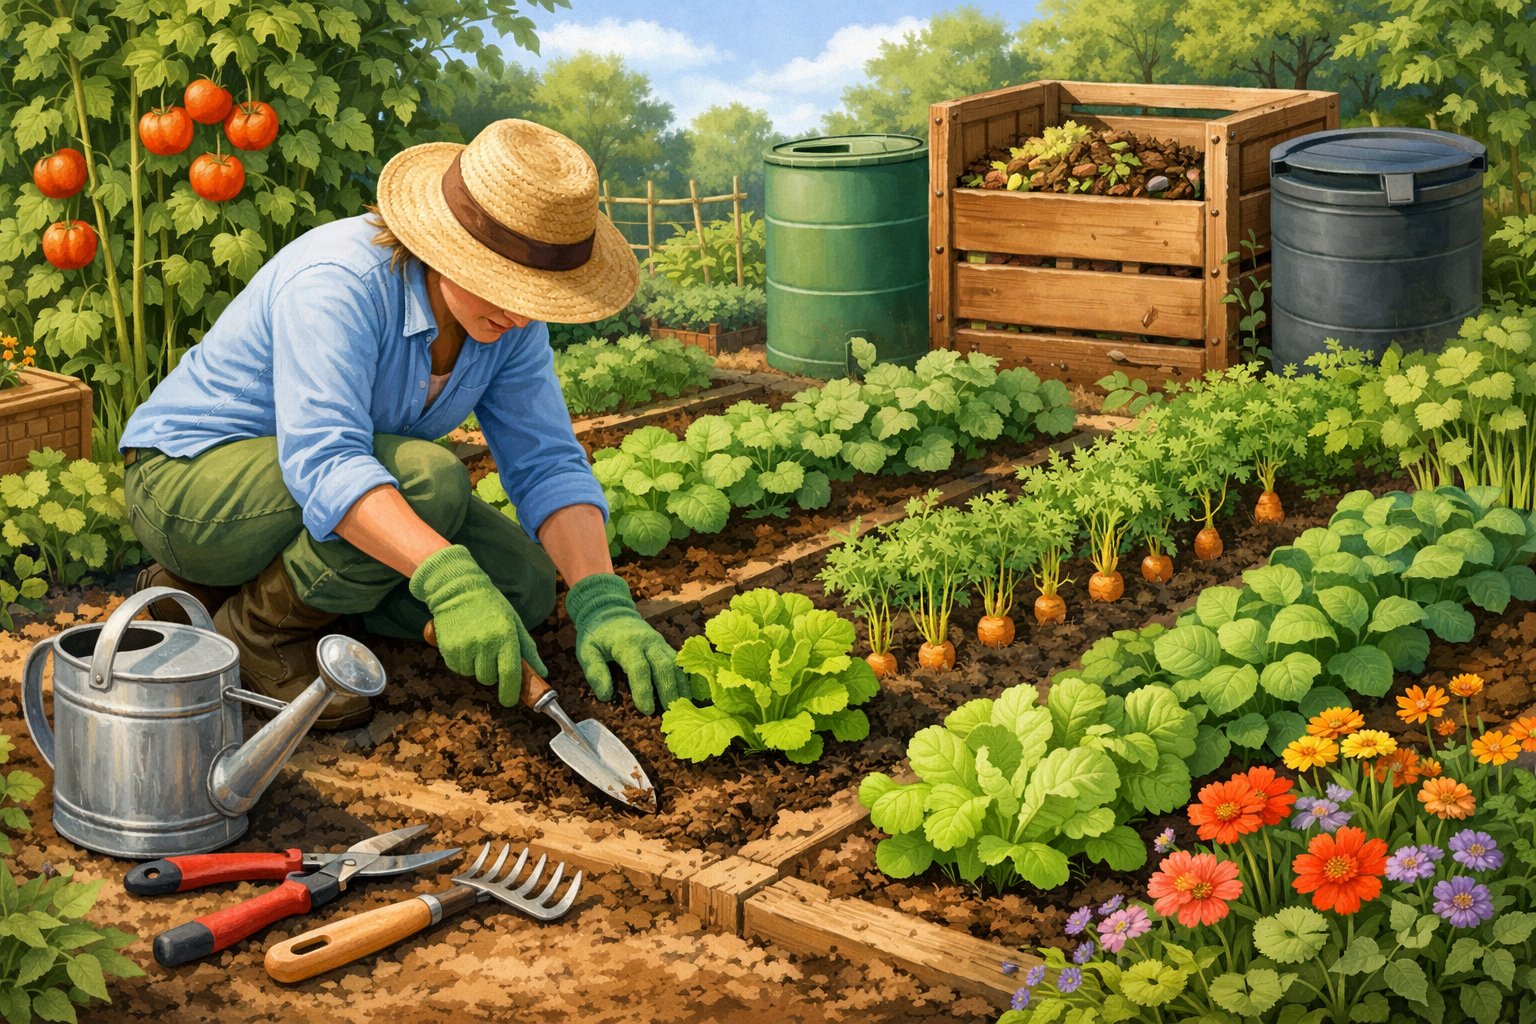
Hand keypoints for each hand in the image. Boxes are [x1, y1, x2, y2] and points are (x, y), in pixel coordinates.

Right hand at [409, 545, 544, 705]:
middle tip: (490, 654)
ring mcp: (465, 646)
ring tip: (476, 644)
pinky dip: (462, 662)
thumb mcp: (514, 622)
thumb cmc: (491, 606)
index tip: (510, 700)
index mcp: (506, 635)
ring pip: (472, 674)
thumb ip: (527, 650)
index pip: (510, 673)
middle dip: (492, 673)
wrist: (458, 590)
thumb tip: (540, 673)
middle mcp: (485, 642)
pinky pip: (457, 668)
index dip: (510, 692)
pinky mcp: (448, 648)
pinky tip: (463, 644)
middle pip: (489, 678)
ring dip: (475, 666)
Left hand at [564, 573, 679, 713]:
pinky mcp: (665, 645)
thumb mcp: (587, 651)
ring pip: (676, 663)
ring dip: (680, 685)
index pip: (639, 668)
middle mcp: (647, 641)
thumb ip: (595, 672)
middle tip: (668, 712)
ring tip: (682, 706)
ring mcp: (659, 642)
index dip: (644, 689)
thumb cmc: (597, 634)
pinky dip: (684, 678)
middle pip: (664, 665)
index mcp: (627, 643)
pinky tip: (687, 693)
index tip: (646, 710)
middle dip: (668, 690)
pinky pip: (679, 661)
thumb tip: (605, 696)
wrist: (610, 611)